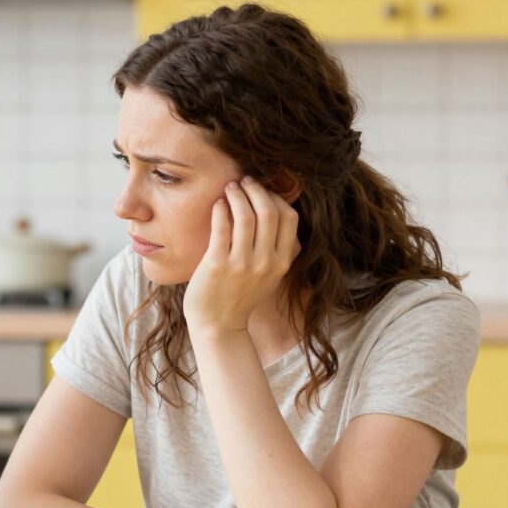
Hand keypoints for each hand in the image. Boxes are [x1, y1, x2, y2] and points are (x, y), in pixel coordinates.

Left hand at [182, 176, 299, 334]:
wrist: (218, 325)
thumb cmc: (240, 296)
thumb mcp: (270, 276)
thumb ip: (278, 250)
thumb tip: (277, 212)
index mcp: (282, 262)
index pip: (289, 217)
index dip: (276, 197)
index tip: (262, 190)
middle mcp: (266, 262)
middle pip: (269, 211)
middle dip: (257, 190)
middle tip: (244, 182)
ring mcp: (242, 263)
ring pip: (246, 215)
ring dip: (237, 195)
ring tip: (230, 188)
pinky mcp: (218, 264)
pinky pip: (222, 227)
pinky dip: (221, 209)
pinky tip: (218, 204)